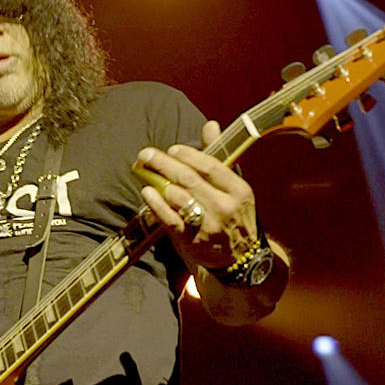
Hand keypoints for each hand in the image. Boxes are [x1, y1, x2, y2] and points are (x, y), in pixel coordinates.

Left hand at [136, 121, 260, 271]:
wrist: (239, 260)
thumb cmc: (233, 216)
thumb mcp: (234, 187)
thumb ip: (219, 157)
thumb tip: (210, 124)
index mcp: (239, 191)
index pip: (210, 166)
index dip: (188, 154)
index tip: (172, 149)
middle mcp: (225, 207)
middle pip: (189, 179)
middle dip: (163, 163)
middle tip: (146, 154)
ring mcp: (208, 225)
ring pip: (177, 197)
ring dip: (157, 182)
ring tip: (144, 171)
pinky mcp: (191, 240)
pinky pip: (168, 218)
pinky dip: (155, 204)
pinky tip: (146, 192)